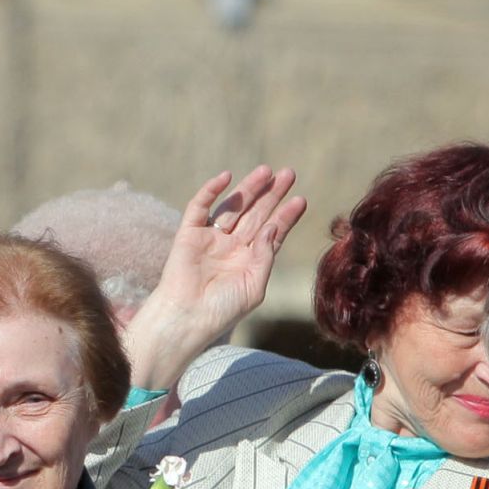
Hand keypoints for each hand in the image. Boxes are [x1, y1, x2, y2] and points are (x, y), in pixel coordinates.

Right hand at [124, 165, 307, 389]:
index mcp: (248, 261)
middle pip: (255, 214)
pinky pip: (199, 207)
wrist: (187, 317)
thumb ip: (265, 256)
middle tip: (289, 174)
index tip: (301, 200)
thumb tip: (272, 226)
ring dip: (249, 188)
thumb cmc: (222, 310)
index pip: (271, 233)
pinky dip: (210, 190)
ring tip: (267, 171)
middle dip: (271, 194)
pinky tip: (226, 177)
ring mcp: (210, 239)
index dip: (286, 216)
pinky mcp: (188, 234)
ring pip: (233, 206)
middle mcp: (230, 247)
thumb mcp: (254, 285)